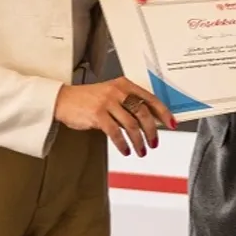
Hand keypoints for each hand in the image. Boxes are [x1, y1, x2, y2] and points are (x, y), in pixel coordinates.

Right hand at [53, 77, 176, 156]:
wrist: (64, 99)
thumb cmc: (89, 99)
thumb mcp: (111, 95)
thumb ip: (129, 104)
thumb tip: (150, 120)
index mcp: (124, 85)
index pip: (150, 98)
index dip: (163, 113)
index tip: (172, 124)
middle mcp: (118, 91)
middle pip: (143, 113)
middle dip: (152, 131)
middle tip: (154, 143)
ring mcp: (107, 102)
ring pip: (131, 125)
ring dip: (139, 141)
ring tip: (141, 151)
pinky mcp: (97, 114)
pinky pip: (115, 133)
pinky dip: (123, 144)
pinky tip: (126, 150)